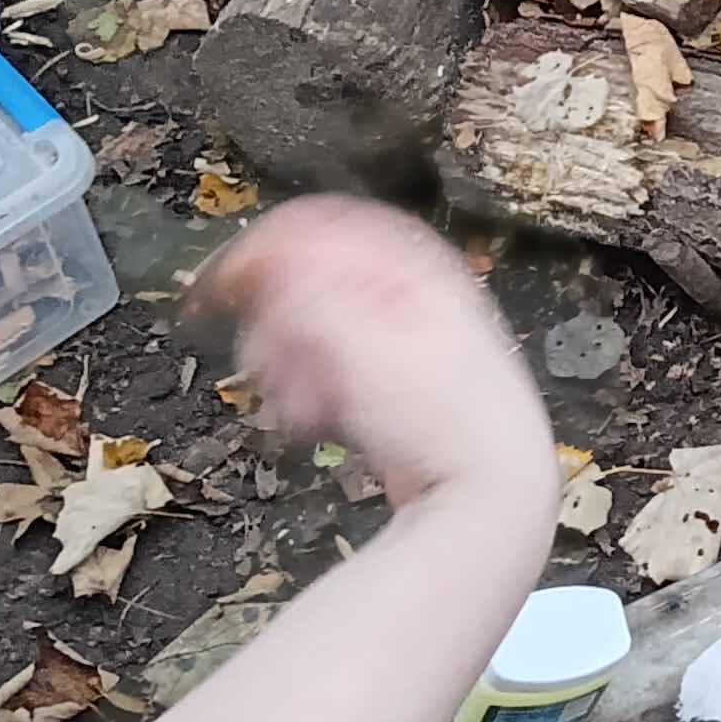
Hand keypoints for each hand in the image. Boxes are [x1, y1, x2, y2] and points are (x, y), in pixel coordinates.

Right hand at [197, 200, 552, 520]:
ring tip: (292, 406)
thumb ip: (312, 298)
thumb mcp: (366, 347)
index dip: (274, 246)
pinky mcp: (392, 387)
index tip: (230, 278)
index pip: (335, 230)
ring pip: (319, 333)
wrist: (489, 491)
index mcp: (418, 271)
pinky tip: (308, 423)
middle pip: (318, 283)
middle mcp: (414, 299)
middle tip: (258, 360)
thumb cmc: (439, 416)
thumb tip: (267, 257)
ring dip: (289, 366)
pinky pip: (332, 373)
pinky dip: (310, 393)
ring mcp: (404, 344)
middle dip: (278, 323)